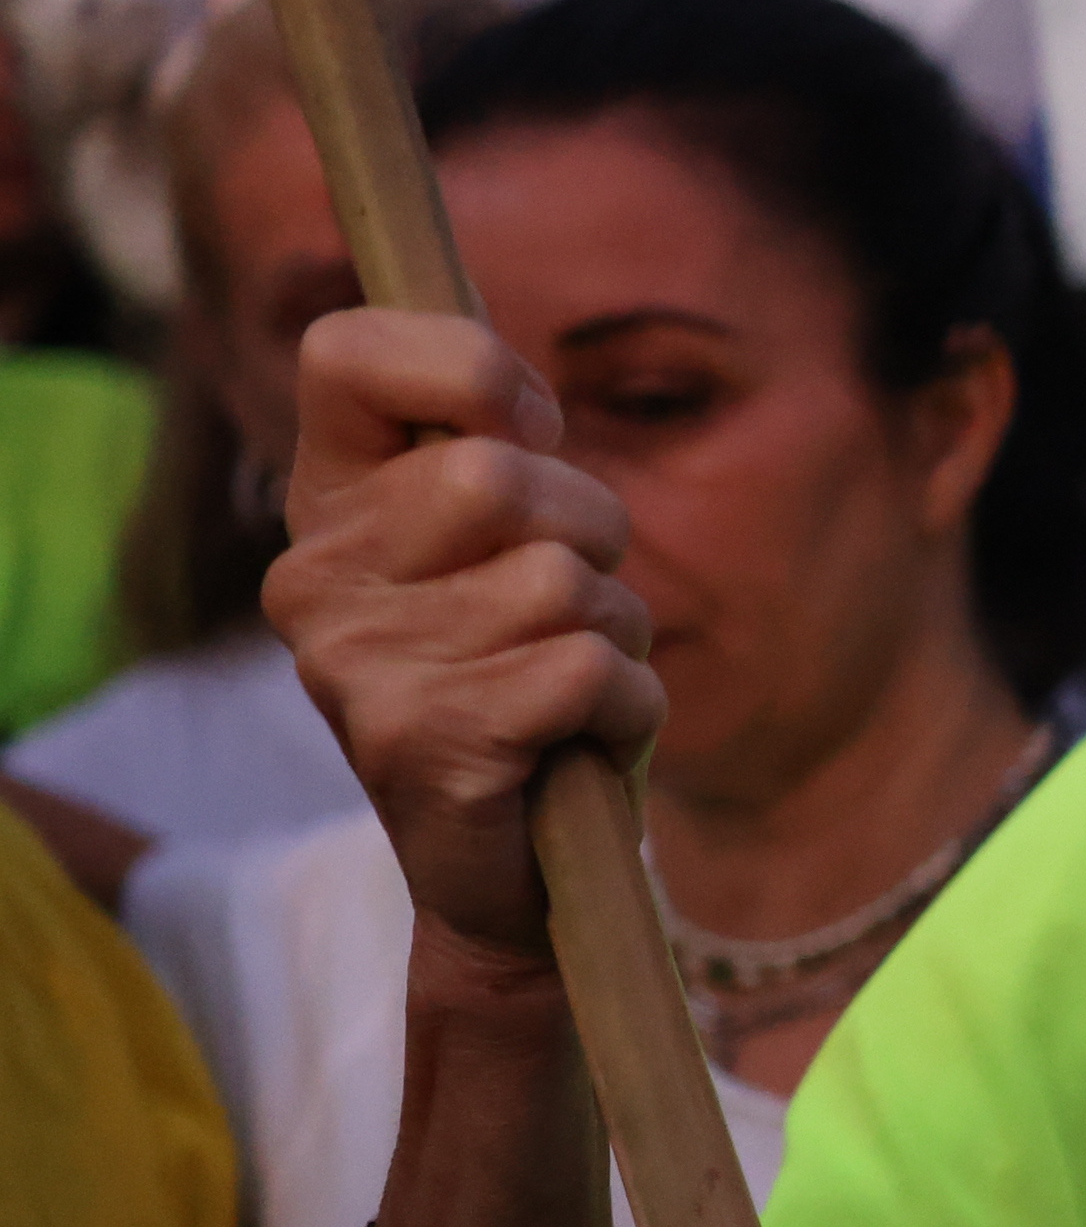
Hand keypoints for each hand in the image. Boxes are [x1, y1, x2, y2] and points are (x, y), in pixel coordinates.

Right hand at [262, 307, 660, 967]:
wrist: (508, 874)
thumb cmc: (525, 680)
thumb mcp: (506, 546)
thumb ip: (496, 454)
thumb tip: (519, 398)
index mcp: (326, 506)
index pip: (347, 352)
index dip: (471, 371)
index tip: (529, 429)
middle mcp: (314, 578)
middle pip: (502, 477)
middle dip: (591, 533)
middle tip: (568, 606)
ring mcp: (356, 664)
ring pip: (566, 582)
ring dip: (614, 633)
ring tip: (566, 689)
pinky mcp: (422, 743)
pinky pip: (592, 672)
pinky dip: (629, 707)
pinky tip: (580, 744)